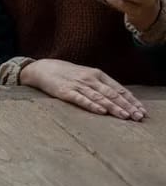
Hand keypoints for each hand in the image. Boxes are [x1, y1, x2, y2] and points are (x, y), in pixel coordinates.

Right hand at [20, 58, 145, 120]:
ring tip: (124, 116)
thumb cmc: (67, 73)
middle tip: (138, 116)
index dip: (131, 100)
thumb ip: (101, 84)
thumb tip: (120, 97)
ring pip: (99, 97)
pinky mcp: (65, 91)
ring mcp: (77, 85)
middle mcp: (89, 79)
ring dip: (113, 107)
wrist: (42, 69)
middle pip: (112, 93)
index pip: (118, 88)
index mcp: (97, 74)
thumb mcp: (86, 75)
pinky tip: (101, 111)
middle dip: (126, 106)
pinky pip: (81, 99)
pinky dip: (92, 105)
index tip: (141, 110)